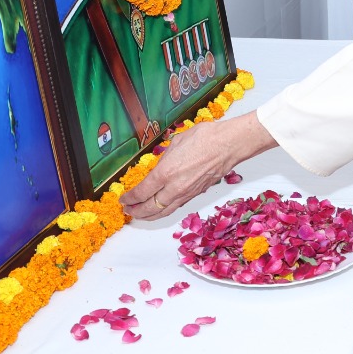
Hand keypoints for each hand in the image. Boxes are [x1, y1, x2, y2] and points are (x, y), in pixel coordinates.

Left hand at [120, 111, 277, 220]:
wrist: (229, 145)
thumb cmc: (205, 138)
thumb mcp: (176, 142)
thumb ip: (165, 158)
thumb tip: (161, 165)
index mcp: (166, 172)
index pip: (142, 192)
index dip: (130, 198)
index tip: (123, 199)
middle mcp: (175, 187)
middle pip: (150, 207)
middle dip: (136, 211)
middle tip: (128, 210)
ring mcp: (186, 193)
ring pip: (164, 211)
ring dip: (150, 216)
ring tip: (141, 215)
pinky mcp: (196, 194)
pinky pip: (176, 207)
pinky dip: (164, 211)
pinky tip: (161, 208)